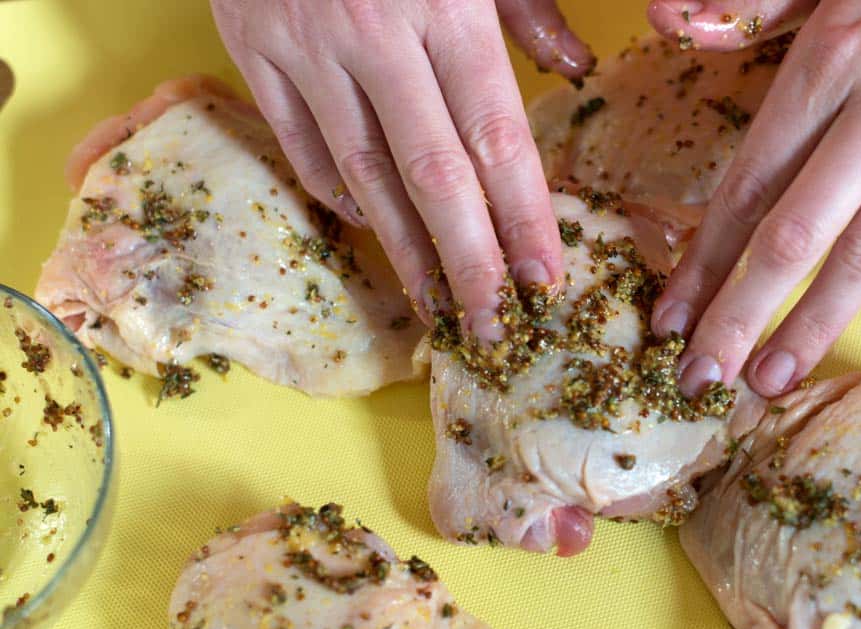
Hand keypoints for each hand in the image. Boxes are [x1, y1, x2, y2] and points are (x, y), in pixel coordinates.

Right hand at [211, 0, 593, 334]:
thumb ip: (528, 9)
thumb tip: (574, 74)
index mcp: (443, 4)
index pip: (494, 136)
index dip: (523, 217)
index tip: (545, 282)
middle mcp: (373, 35)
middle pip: (431, 174)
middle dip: (469, 260)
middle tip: (493, 328)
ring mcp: (303, 47)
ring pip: (360, 172)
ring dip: (403, 248)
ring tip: (438, 305)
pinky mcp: (249, 49)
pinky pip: (298, 142)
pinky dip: (335, 192)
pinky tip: (371, 227)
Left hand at [646, 0, 860, 395]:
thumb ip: (754, 0)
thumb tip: (671, 20)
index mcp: (834, 58)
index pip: (748, 185)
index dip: (703, 262)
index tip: (672, 318)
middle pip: (795, 237)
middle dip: (738, 318)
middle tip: (699, 380)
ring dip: (811, 326)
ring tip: (769, 380)